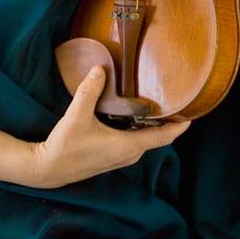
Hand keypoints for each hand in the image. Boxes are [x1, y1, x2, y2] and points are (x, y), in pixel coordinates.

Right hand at [28, 66, 189, 187]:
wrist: (48, 169)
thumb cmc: (65, 145)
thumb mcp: (76, 115)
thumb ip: (89, 91)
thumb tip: (101, 69)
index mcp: (125, 147)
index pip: (161, 138)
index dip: (178, 128)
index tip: (191, 117)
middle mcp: (127, 155)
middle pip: (155, 139)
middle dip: (166, 124)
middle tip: (173, 102)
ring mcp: (119, 158)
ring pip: (143, 141)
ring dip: (151, 128)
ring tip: (157, 107)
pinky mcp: (111, 158)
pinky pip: (134, 143)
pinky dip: (139, 131)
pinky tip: (133, 118)